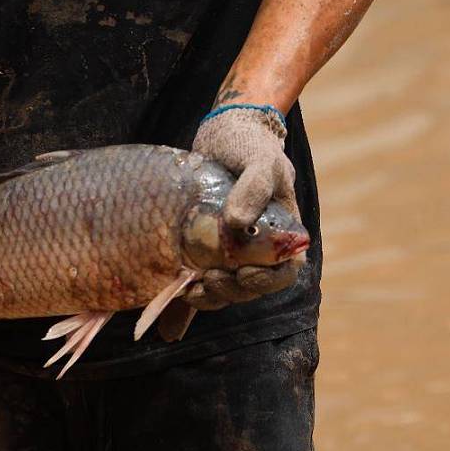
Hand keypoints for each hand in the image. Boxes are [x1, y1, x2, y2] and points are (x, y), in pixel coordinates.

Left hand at [183, 104, 303, 312]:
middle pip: (248, 288)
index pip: (282, 274)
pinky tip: (166, 315)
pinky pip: (196, 282)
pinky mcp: (202, 253)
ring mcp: (229, 254)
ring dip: (205, 296)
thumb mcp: (260, 160)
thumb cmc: (249, 145)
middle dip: (228, 291)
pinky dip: (182, 301)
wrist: (222, 135)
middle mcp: (257, 251)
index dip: (264, 282)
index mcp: (282, 237)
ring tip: (184, 288)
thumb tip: (236, 222)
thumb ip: (254, 186)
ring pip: (222, 290)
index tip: (242, 274)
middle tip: (205, 282)